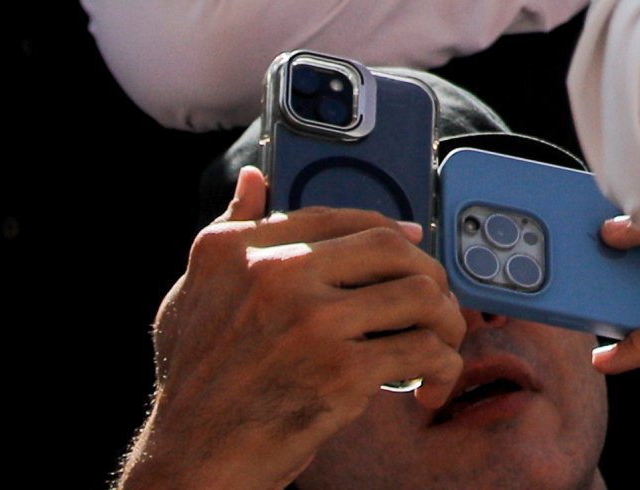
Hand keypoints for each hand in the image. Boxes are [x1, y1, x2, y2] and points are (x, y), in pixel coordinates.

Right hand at [117, 168, 467, 489]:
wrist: (193, 460)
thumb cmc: (194, 384)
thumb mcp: (193, 294)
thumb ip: (230, 231)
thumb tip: (253, 179)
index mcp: (239, 250)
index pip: (335, 217)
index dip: (386, 227)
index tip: (411, 241)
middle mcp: (277, 274)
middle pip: (390, 246)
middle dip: (427, 272)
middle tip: (434, 302)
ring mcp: (313, 322)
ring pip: (419, 294)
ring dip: (446, 320)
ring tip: (441, 344)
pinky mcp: (341, 371)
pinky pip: (423, 351)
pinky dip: (442, 369)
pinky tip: (431, 386)